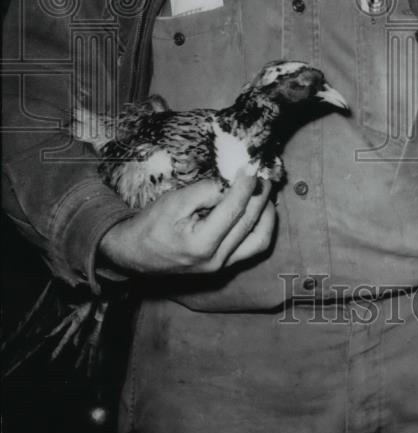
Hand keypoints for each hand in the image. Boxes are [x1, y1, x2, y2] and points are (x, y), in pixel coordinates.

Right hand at [98, 167, 275, 275]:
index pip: (233, 209)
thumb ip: (205, 191)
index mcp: (201, 244)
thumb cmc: (152, 225)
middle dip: (259, 195)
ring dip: (267, 213)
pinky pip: (253, 248)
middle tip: (263, 174)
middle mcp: (216, 260)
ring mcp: (222, 267)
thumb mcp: (174, 201)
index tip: (252, 166)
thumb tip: (233, 180)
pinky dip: (262, 227)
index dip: (246, 185)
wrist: (135, 254)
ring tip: (265, 191)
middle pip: (249, 222)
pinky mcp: (225, 266)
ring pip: (259, 240)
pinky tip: (260, 209)